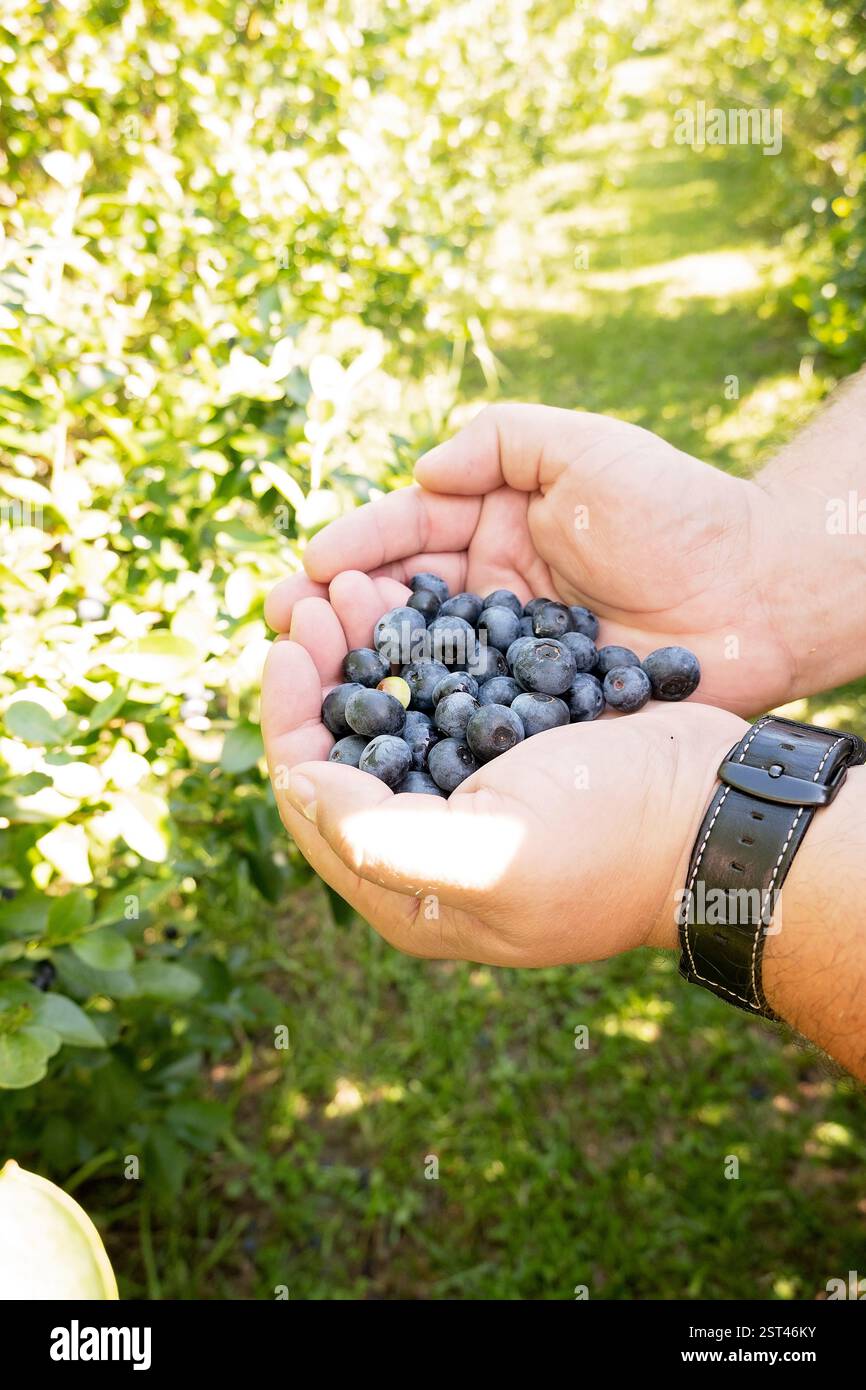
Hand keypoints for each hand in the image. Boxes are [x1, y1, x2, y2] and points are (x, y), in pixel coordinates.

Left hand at [261, 571, 746, 964]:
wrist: (716, 809)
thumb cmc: (608, 839)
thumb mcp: (491, 855)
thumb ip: (378, 838)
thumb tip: (297, 786)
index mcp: (407, 895)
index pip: (312, 803)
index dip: (290, 722)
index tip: (288, 644)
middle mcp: (428, 850)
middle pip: (344, 754)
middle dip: (324, 674)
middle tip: (320, 599)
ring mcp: (469, 800)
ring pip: (389, 717)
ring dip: (366, 651)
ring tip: (360, 585)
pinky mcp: (506, 755)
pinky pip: (441, 697)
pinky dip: (419, 650)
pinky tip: (414, 601)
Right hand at [266, 404, 795, 716]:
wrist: (757, 592)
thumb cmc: (677, 510)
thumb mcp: (587, 448)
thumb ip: (502, 442)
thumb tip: (421, 470)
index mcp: (497, 523)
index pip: (411, 528)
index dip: (360, 546)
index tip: (314, 568)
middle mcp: (492, 589)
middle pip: (401, 596)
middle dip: (341, 606)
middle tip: (289, 621)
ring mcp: (510, 652)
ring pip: (421, 654)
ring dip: (363, 661)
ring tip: (312, 666)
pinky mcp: (535, 705)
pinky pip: (466, 707)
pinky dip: (418, 714)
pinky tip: (376, 723)